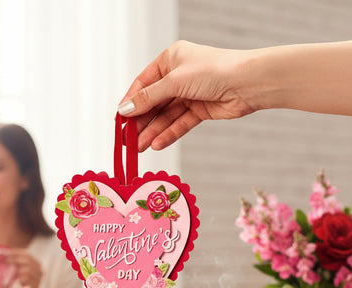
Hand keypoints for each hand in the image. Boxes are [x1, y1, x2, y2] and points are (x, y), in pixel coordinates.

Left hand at [5, 249, 44, 287]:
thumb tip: (1, 255)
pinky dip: (19, 277)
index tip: (4, 252)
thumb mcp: (19, 272)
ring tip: (5, 268)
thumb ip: (14, 264)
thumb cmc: (22, 283)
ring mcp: (38, 278)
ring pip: (28, 269)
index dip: (15, 252)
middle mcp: (39, 269)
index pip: (26, 254)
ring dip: (15, 268)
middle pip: (26, 260)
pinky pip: (27, 280)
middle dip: (13, 259)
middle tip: (2, 260)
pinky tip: (12, 277)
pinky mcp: (35, 286)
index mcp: (35, 263)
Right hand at [118, 40, 253, 150]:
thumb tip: (125, 110)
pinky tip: (156, 144)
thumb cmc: (213, 71)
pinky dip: (168, 134)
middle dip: (140, 122)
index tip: (119, 120)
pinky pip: (179, 123)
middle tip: (126, 140)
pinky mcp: (199, 110)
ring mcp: (189, 94)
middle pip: (153, 103)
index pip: (143, 84)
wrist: (248, 83)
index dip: (130, 103)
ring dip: (152, 132)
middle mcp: (178, 76)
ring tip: (138, 147)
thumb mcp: (174, 82)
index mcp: (170, 60)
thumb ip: (148, 98)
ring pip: (165, 116)